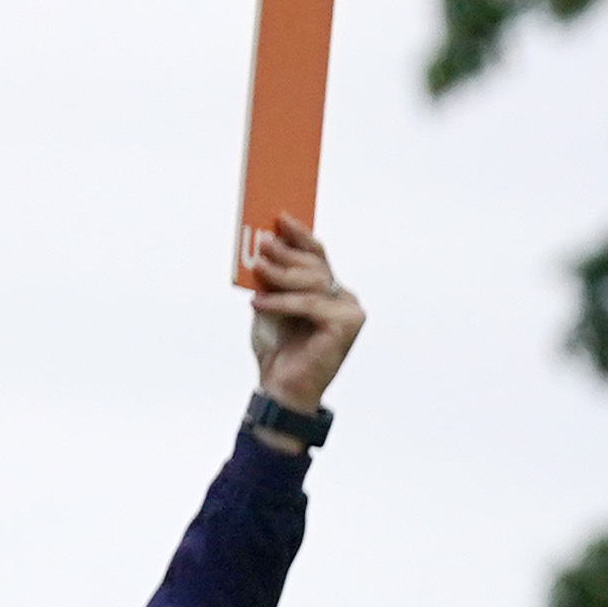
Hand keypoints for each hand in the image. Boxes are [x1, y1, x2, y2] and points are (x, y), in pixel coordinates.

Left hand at [247, 215, 364, 415]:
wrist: (280, 389)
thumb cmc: (277, 349)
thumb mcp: (269, 306)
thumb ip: (271, 280)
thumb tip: (262, 247)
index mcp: (329, 292)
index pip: (317, 256)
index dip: (300, 235)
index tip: (280, 217)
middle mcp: (344, 299)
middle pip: (316, 266)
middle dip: (287, 252)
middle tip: (263, 242)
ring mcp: (350, 312)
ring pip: (313, 282)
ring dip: (281, 274)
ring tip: (258, 267)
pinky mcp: (347, 326)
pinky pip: (310, 304)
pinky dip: (282, 302)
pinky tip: (258, 303)